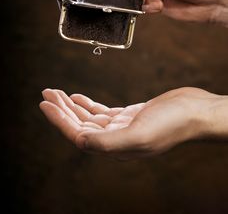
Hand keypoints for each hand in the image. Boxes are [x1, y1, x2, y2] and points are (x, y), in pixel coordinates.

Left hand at [39, 87, 227, 159]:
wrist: (195, 111)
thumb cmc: (172, 124)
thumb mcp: (138, 134)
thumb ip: (107, 142)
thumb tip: (79, 142)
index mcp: (115, 147)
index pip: (78, 135)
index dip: (59, 121)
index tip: (45, 104)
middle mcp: (116, 139)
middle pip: (81, 125)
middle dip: (62, 110)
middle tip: (47, 94)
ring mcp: (123, 127)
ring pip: (89, 117)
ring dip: (72, 105)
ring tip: (57, 93)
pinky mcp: (130, 115)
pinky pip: (102, 111)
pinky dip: (88, 104)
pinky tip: (78, 97)